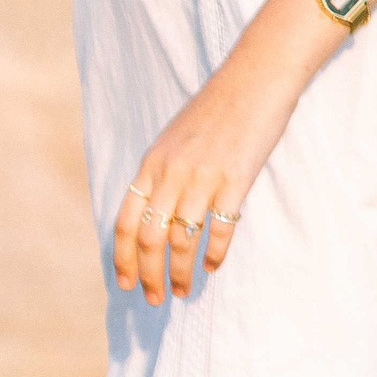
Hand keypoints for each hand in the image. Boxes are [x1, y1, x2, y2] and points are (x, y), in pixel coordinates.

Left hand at [115, 0, 346, 302]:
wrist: (254, 78)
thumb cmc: (214, 113)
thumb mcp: (171, 141)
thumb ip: (158, 177)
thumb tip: (148, 218)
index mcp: (150, 166)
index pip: (124, 223)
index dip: (122, 259)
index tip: (124, 285)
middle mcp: (170, 174)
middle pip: (149, 240)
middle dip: (148, 276)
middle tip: (155, 299)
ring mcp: (202, 178)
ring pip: (181, 240)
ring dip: (179, 272)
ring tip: (182, 290)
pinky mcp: (235, 180)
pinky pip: (219, 229)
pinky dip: (213, 254)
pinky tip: (211, 267)